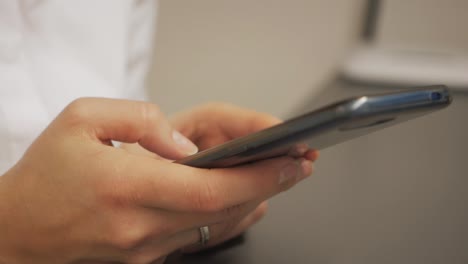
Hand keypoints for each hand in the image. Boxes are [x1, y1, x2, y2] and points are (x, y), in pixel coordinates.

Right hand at [0, 99, 313, 263]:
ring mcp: (146, 248)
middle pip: (224, 209)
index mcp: (127, 186)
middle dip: (271, 185)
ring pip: (216, 225)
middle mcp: (141, 225)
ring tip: (280, 176)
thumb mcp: (82, 120)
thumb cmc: (46, 174)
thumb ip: (142, 121)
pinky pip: (199, 237)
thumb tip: (186, 144)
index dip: (260, 175)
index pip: (211, 187)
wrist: (17, 230)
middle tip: (299, 164)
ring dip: (254, 199)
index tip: (291, 160)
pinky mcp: (146, 258)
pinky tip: (249, 201)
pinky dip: (229, 218)